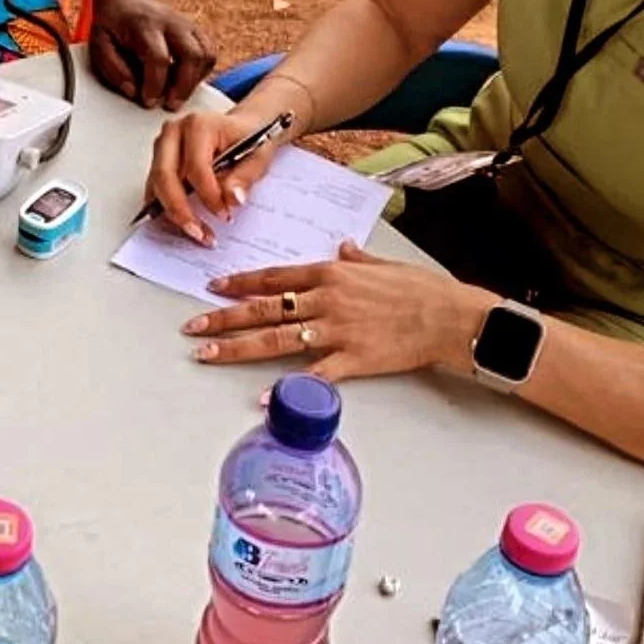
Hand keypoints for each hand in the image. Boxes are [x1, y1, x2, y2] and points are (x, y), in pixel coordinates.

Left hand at [90, 0, 214, 111]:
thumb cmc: (113, 23)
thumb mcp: (99, 42)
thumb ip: (112, 68)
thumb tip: (133, 91)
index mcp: (144, 24)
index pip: (158, 57)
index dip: (155, 84)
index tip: (148, 100)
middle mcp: (171, 22)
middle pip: (191, 55)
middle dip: (183, 86)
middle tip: (170, 104)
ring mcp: (187, 25)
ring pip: (206, 55)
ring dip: (195, 81)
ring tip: (177, 94)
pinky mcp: (196, 31)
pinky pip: (210, 54)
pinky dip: (202, 72)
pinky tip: (184, 80)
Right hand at [145, 106, 281, 245]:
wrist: (242, 128)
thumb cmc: (249, 138)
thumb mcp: (258, 156)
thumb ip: (245, 177)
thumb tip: (232, 198)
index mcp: (199, 125)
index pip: (196, 167)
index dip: (208, 195)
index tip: (224, 215)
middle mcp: (174, 132)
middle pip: (165, 176)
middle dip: (180, 210)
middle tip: (199, 233)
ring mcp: (163, 145)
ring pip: (156, 184)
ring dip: (172, 213)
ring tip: (195, 232)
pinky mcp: (159, 159)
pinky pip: (155, 187)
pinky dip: (166, 207)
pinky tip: (182, 222)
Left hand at [180, 242, 495, 379]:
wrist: (450, 316)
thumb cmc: (421, 289)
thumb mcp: (383, 263)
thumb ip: (356, 258)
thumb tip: (342, 247)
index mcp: (329, 273)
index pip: (273, 277)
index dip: (239, 282)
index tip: (213, 287)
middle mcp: (325, 298)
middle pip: (263, 307)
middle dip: (223, 317)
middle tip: (192, 326)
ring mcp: (336, 329)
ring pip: (275, 337)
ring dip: (237, 347)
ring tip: (206, 354)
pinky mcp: (352, 359)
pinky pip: (312, 375)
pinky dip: (286, 386)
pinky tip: (262, 396)